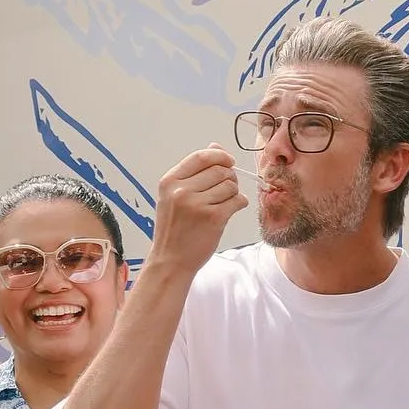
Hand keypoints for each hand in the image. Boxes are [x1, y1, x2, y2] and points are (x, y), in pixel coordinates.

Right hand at [148, 146, 246, 277]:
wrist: (171, 261)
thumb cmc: (175, 229)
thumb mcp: (174, 197)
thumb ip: (193, 172)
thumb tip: (215, 147)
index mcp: (170, 181)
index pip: (201, 157)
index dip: (220, 156)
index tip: (228, 162)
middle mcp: (182, 190)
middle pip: (220, 170)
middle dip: (229, 177)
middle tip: (226, 190)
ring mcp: (197, 204)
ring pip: (230, 185)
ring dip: (233, 193)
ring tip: (224, 204)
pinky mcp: (213, 218)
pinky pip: (237, 201)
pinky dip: (239, 204)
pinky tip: (230, 210)